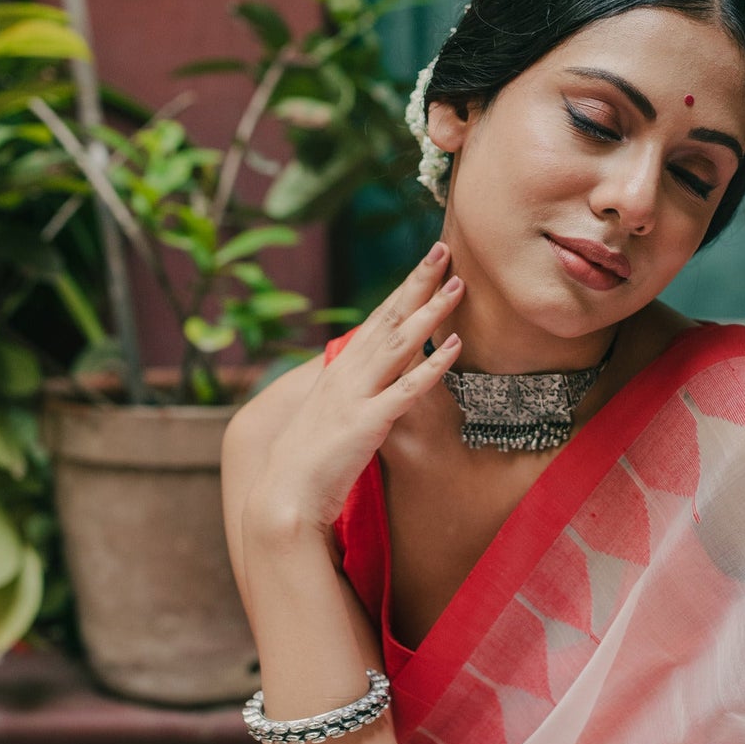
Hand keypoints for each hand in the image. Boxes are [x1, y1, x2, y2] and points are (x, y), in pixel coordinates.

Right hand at [250, 242, 463, 534]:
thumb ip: (355, 389)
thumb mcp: (333, 413)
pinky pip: (406, 389)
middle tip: (443, 249)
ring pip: (399, 343)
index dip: (404, 288)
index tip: (426, 261)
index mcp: (341, 369)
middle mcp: (348, 373)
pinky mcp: (367, 423)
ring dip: (430, 312)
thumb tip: (375, 374)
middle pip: (389, 318)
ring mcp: (357, 395)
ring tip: (458, 285)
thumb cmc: (311, 458)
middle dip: (417, 282)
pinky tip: (453, 345)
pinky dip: (431, 365)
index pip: (377, 318)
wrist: (286, 494)